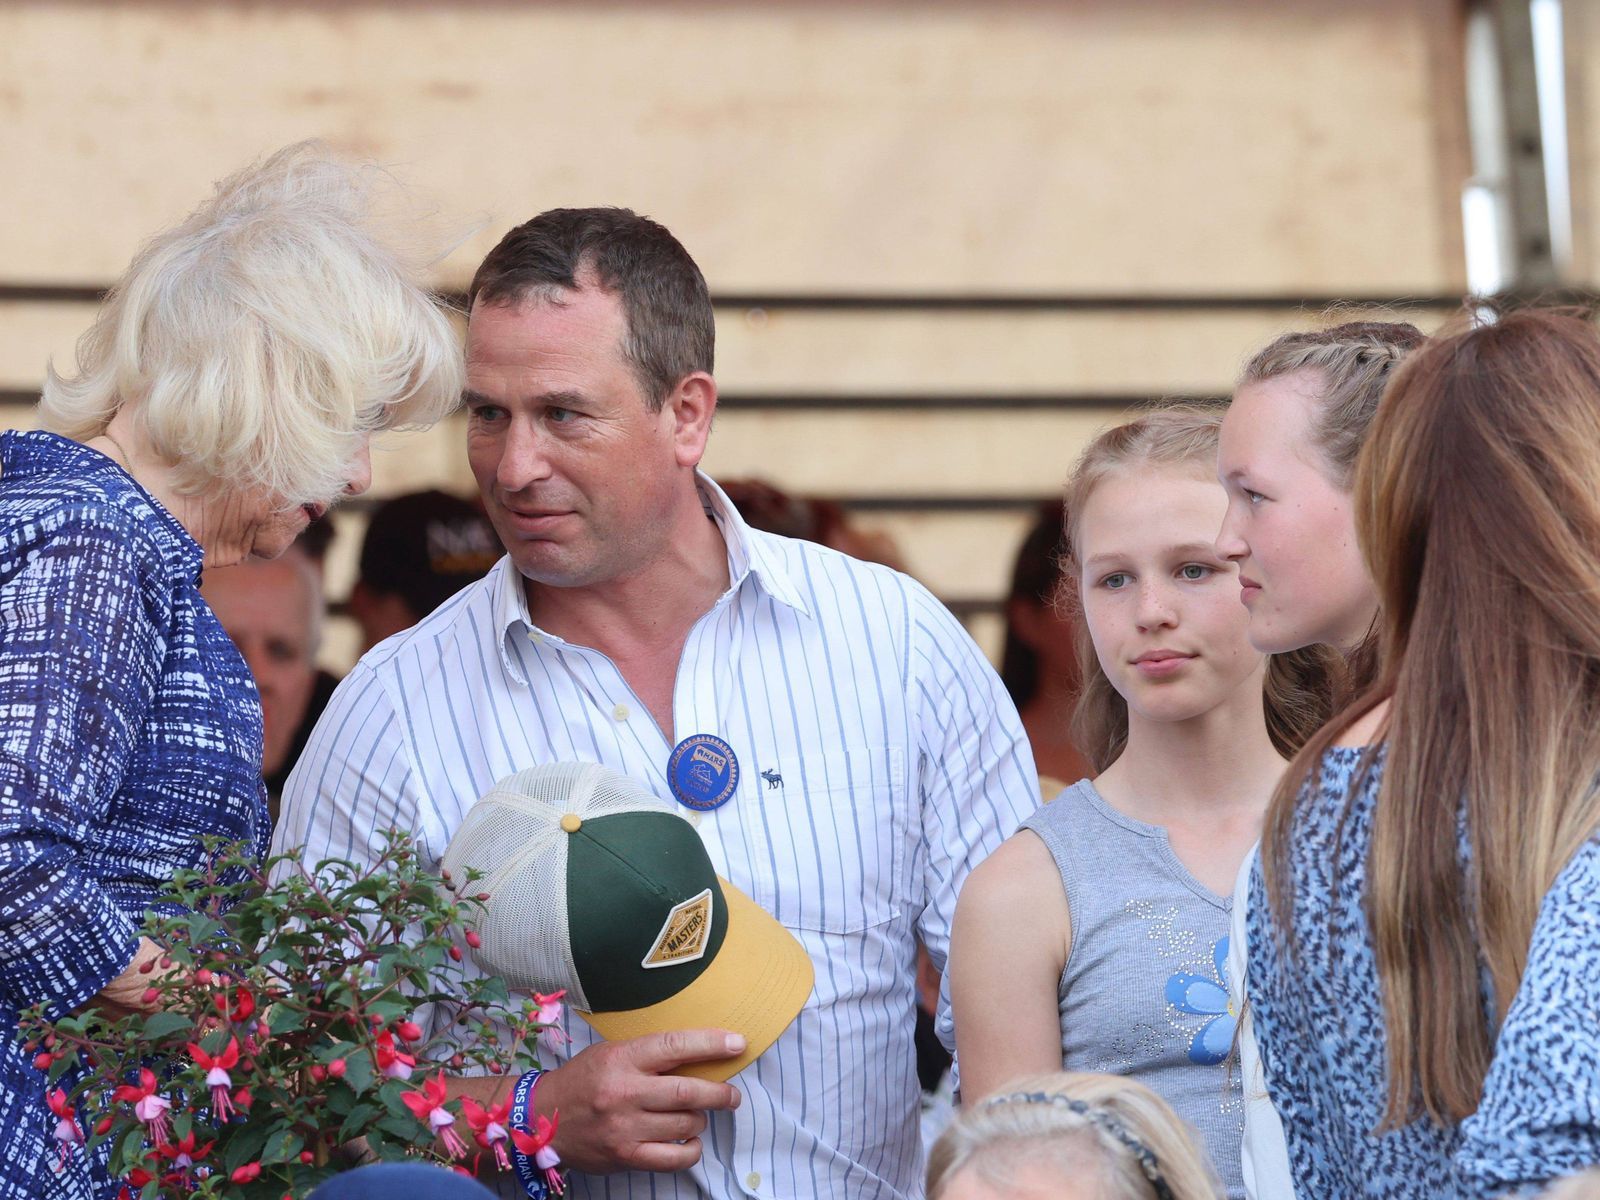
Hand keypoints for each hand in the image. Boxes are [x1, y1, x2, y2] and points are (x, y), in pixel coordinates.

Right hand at [535, 1029, 744, 1173]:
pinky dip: (691, 1149)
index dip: (712, 1044)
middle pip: (688, 1091)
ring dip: (700, 1119)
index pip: (676, 1046)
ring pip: (685, 1124)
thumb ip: (649, 1054)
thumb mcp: (611, 1053)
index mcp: (623, 1058)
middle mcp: (625, 1092)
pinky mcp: (625, 1155)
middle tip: (732, 1094)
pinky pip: (673, 1157)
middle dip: (720, 1093)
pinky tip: (690, 1141)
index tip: (738, 1044)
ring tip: (698, 1115)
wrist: (541, 1118)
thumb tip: (699, 1055)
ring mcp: (625, 1127)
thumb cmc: (583, 1080)